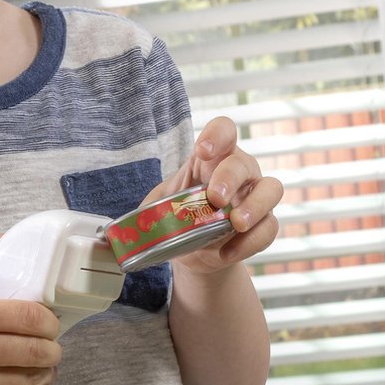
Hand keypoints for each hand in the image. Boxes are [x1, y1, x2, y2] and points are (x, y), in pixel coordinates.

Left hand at [146, 116, 281, 273]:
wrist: (192, 254)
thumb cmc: (177, 221)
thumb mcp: (156, 212)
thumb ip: (141, 214)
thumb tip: (112, 234)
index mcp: (212, 159)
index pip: (224, 130)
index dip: (217, 134)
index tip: (203, 151)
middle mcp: (239, 172)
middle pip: (244, 162)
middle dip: (229, 178)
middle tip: (215, 198)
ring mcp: (255, 198)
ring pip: (271, 189)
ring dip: (254, 206)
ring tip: (234, 223)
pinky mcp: (263, 225)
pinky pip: (269, 228)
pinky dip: (250, 242)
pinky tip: (226, 252)